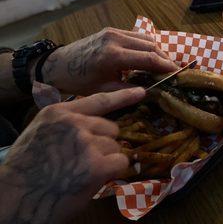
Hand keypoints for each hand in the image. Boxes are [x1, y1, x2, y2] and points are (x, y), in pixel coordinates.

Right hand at [0, 87, 145, 223]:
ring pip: (115, 146)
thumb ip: (66, 124)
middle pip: (110, 128)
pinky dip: (112, 172)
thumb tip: (93, 124)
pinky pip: (120, 162)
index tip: (141, 91)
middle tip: (83, 161)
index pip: (99, 100)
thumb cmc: (25, 170)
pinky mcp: (97, 165)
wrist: (12, 199)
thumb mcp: (41, 133)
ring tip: (81, 172)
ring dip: (106, 160)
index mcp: (59, 113)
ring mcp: (87, 143)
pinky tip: (93, 179)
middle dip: (103, 144)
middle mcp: (75, 123)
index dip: (122, 96)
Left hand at [40, 27, 176, 94]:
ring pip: (146, 39)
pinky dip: (146, 45)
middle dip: (165, 58)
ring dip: (157, 51)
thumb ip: (129, 90)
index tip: (177, 73)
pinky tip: (150, 56)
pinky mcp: (112, 30)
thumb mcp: (104, 90)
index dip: (165, 65)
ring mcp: (113, 32)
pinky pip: (136, 36)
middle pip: (151, 46)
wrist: (58, 64)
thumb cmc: (79, 81)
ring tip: (164, 64)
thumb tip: (152, 93)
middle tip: (174, 70)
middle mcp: (115, 39)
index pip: (148, 58)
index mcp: (112, 56)